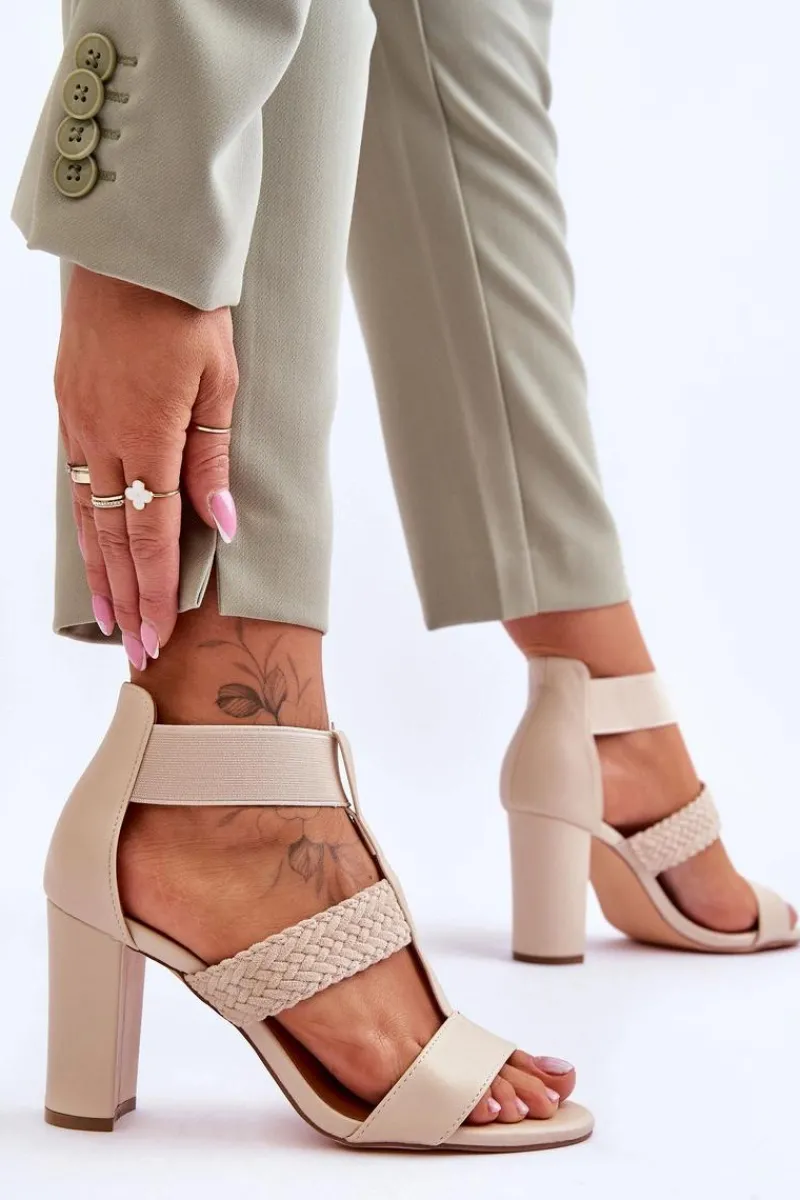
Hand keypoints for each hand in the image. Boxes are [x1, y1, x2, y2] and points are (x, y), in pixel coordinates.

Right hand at [56, 267, 238, 665]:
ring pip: (86, 517)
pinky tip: (92, 549)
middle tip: (135, 648)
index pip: (151, 537)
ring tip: (110, 616)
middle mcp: (105, 438)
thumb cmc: (188, 310)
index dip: (157, 592)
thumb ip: (213, 460)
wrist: (133, 250)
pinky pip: (76, 481)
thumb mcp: (219, 383)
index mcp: (148, 436)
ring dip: (100, 572)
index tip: (160, 636)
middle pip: (113, 540)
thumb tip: (222, 526)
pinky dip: (84, 525)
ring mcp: (80, 424)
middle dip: (127, 599)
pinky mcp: (68, 408)